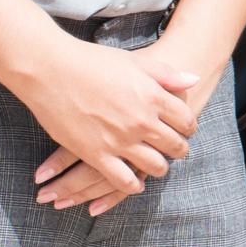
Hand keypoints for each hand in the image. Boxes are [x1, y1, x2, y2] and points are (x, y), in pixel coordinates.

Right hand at [21, 41, 202, 210]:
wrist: (52, 70)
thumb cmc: (93, 61)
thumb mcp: (135, 62)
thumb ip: (166, 75)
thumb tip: (193, 79)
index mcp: (153, 97)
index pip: (186, 120)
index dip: (189, 127)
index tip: (186, 130)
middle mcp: (141, 121)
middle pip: (174, 145)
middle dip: (179, 149)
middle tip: (178, 150)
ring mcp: (120, 140)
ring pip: (154, 166)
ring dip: (160, 168)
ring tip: (159, 167)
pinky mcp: (97, 155)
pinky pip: (123, 180)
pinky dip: (133, 185)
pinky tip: (136, 183)